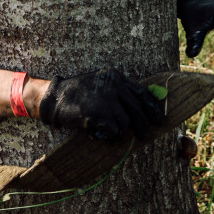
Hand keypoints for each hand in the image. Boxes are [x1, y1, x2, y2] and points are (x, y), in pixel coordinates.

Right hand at [38, 70, 165, 142]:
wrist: (54, 98)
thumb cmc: (79, 94)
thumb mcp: (101, 84)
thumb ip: (120, 92)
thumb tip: (144, 110)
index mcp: (116, 77)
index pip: (142, 93)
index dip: (153, 108)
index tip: (159, 120)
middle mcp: (113, 85)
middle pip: (137, 110)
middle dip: (143, 126)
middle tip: (144, 136)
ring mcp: (106, 98)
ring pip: (125, 123)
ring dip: (118, 131)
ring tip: (107, 131)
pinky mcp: (98, 111)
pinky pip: (113, 130)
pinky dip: (107, 136)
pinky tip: (98, 133)